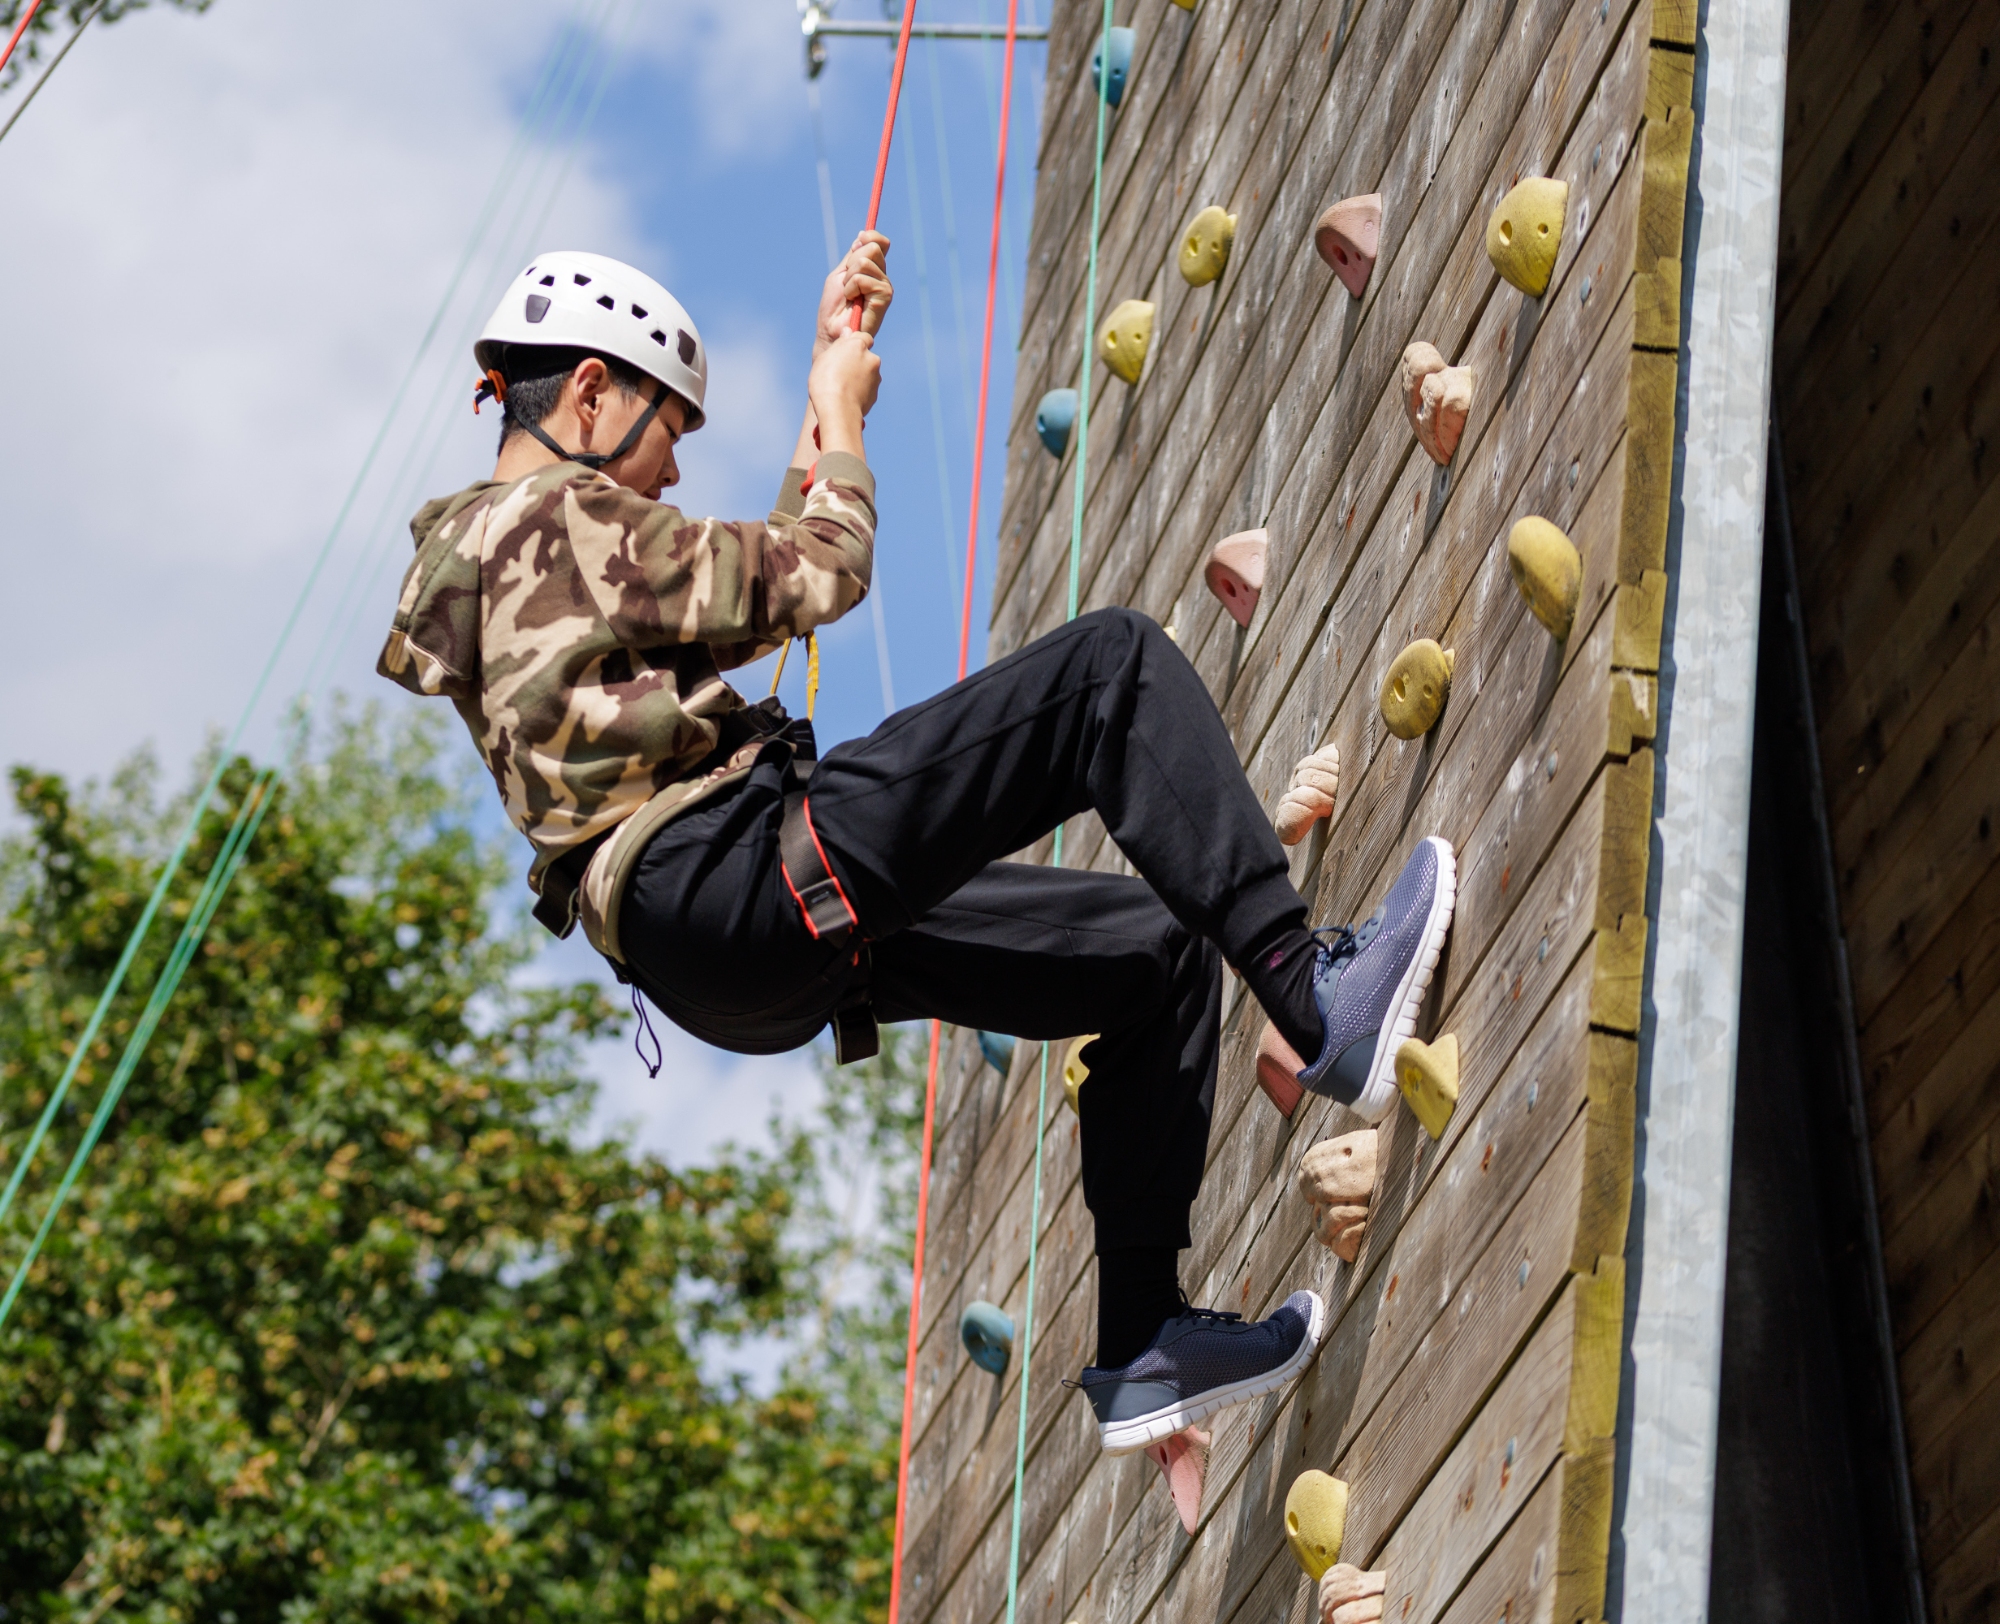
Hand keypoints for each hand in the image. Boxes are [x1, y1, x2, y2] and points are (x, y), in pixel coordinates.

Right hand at [807, 329, 879, 455]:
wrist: (838, 410)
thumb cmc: (826, 381)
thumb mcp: (825, 357)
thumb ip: (840, 344)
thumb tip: (848, 332)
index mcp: (859, 345)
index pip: (863, 337)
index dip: (854, 344)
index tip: (845, 352)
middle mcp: (872, 359)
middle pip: (865, 357)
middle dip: (856, 362)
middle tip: (839, 372)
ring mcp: (876, 378)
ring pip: (867, 374)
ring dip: (858, 378)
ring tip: (841, 388)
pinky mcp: (875, 394)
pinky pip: (866, 389)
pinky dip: (859, 392)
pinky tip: (846, 398)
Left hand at [815, 230, 892, 353]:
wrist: (832, 332)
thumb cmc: (834, 308)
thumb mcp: (840, 275)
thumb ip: (852, 257)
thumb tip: (863, 235)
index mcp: (873, 270)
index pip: (879, 241)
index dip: (869, 236)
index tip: (855, 245)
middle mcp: (881, 276)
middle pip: (872, 247)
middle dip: (852, 262)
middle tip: (847, 283)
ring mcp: (885, 286)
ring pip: (864, 261)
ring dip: (849, 278)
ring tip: (849, 295)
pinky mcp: (885, 296)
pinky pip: (862, 278)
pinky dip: (851, 288)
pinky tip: (852, 302)